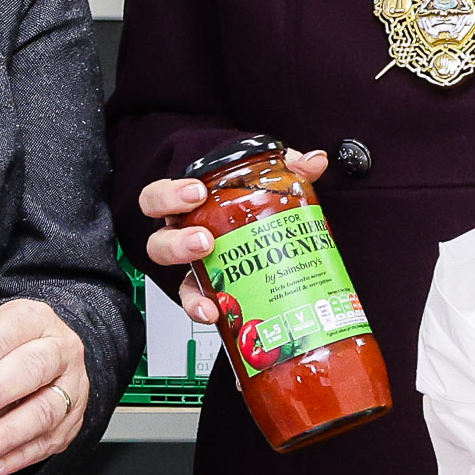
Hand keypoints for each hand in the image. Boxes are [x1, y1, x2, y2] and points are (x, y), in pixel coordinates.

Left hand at [0, 295, 86, 474]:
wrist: (56, 356)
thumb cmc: (15, 346)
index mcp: (35, 320)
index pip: (7, 336)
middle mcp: (60, 351)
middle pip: (32, 370)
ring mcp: (72, 387)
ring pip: (44, 412)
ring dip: (6, 436)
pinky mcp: (73, 420)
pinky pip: (48, 442)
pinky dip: (17, 457)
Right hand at [135, 151, 328, 324]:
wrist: (264, 232)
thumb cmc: (249, 203)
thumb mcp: (268, 181)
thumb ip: (290, 168)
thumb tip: (315, 161)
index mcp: (188, 206)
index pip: (159, 197)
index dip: (170, 196)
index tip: (197, 192)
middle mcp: (182, 235)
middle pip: (159, 240)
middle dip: (177, 241)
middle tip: (205, 239)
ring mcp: (193, 265)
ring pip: (173, 278)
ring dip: (188, 282)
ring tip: (210, 284)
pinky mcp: (206, 289)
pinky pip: (193, 301)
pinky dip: (199, 309)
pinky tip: (214, 313)